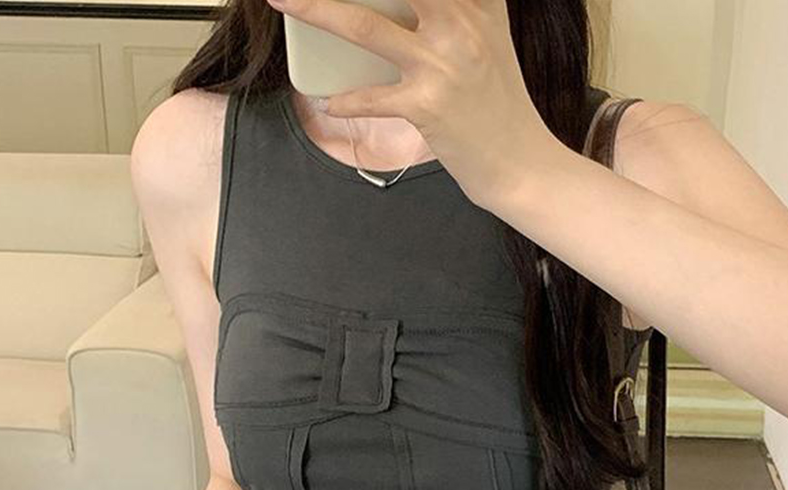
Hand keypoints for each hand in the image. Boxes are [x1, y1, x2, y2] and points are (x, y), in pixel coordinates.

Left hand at [264, 0, 564, 206]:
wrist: (520, 162)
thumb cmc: (500, 106)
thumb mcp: (491, 41)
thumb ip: (466, 9)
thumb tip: (420, 4)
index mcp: (478, 5)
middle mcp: (461, 25)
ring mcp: (442, 65)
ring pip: (365, 26)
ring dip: (315, 10)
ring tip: (282, 0)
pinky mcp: (427, 106)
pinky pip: (371, 97)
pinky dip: (346, 101)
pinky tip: (332, 103)